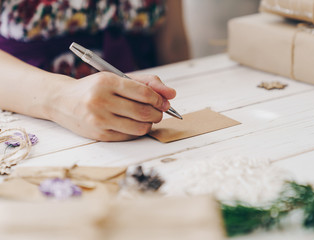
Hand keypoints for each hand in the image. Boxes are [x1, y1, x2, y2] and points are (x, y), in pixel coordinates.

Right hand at [49, 72, 175, 140]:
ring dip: (150, 123)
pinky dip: (138, 130)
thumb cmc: (95, 88)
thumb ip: (147, 82)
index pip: (144, 93)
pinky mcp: (99, 135)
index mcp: (106, 82)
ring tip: (148, 117)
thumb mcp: (117, 78)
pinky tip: (134, 123)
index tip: (164, 101)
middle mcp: (100, 101)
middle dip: (158, 113)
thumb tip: (172, 94)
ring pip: (139, 127)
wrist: (62, 101)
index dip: (159, 99)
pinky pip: (130, 136)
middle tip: (159, 111)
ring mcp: (99, 120)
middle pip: (144, 112)